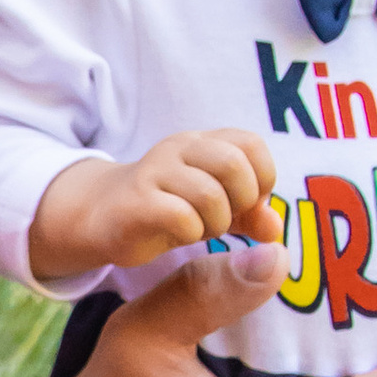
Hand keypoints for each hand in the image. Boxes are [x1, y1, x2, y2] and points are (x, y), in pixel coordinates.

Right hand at [28, 128, 279, 282]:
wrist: (102, 216)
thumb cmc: (167, 208)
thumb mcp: (215, 208)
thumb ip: (250, 214)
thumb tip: (274, 227)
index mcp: (203, 142)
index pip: (251, 145)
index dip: (261, 178)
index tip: (247, 203)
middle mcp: (179, 148)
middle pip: (235, 164)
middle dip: (241, 201)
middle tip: (225, 219)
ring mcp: (155, 172)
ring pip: (211, 194)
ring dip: (215, 222)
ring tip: (200, 228)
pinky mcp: (137, 203)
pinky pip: (182, 217)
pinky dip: (191, 233)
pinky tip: (179, 234)